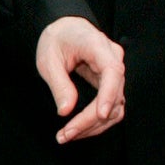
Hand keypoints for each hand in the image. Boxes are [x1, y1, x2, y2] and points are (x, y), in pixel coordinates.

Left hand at [35, 16, 125, 143]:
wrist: (63, 29)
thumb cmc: (56, 39)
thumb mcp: (49, 60)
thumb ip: (59, 84)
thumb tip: (66, 111)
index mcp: (98, 46)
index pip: (112, 71)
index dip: (108, 95)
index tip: (100, 114)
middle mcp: (113, 59)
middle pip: (114, 95)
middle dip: (91, 119)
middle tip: (65, 135)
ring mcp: (114, 72)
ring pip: (115, 105)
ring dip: (94, 125)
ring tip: (68, 135)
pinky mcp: (110, 83)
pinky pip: (110, 106)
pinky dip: (96, 120)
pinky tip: (78, 129)